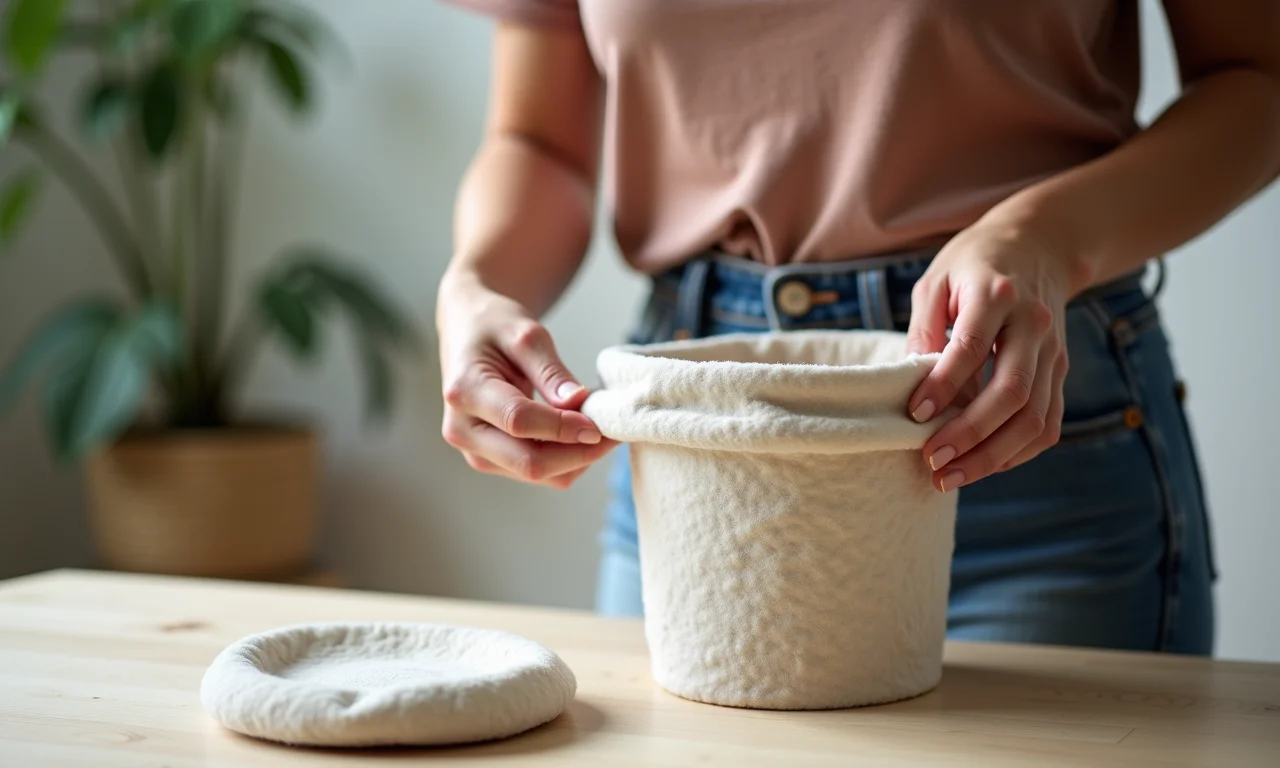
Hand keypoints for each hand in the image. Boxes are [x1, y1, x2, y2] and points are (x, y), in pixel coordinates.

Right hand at [438, 281, 616, 488]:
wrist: (468, 333)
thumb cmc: (494, 327)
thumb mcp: (525, 335)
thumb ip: (551, 371)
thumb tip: (578, 402)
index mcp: (465, 392)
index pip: (519, 421)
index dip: (563, 427)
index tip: (599, 422)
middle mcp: (462, 431)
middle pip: (529, 462)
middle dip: (578, 453)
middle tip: (612, 431)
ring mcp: (475, 451)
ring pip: (537, 474)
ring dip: (576, 459)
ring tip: (599, 427)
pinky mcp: (491, 460)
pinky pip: (538, 474)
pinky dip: (566, 461)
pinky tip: (580, 435)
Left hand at [905, 223, 1073, 491]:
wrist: (1039, 245)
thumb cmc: (974, 265)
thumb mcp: (936, 281)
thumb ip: (923, 330)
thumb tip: (911, 386)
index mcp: (996, 295)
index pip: (970, 347)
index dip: (943, 386)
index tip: (914, 415)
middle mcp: (1033, 325)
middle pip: (1011, 393)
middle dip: (969, 435)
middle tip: (931, 461)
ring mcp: (1053, 352)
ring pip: (1034, 418)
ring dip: (992, 456)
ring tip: (950, 476)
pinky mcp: (1061, 372)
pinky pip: (1048, 424)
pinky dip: (1017, 453)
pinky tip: (983, 465)